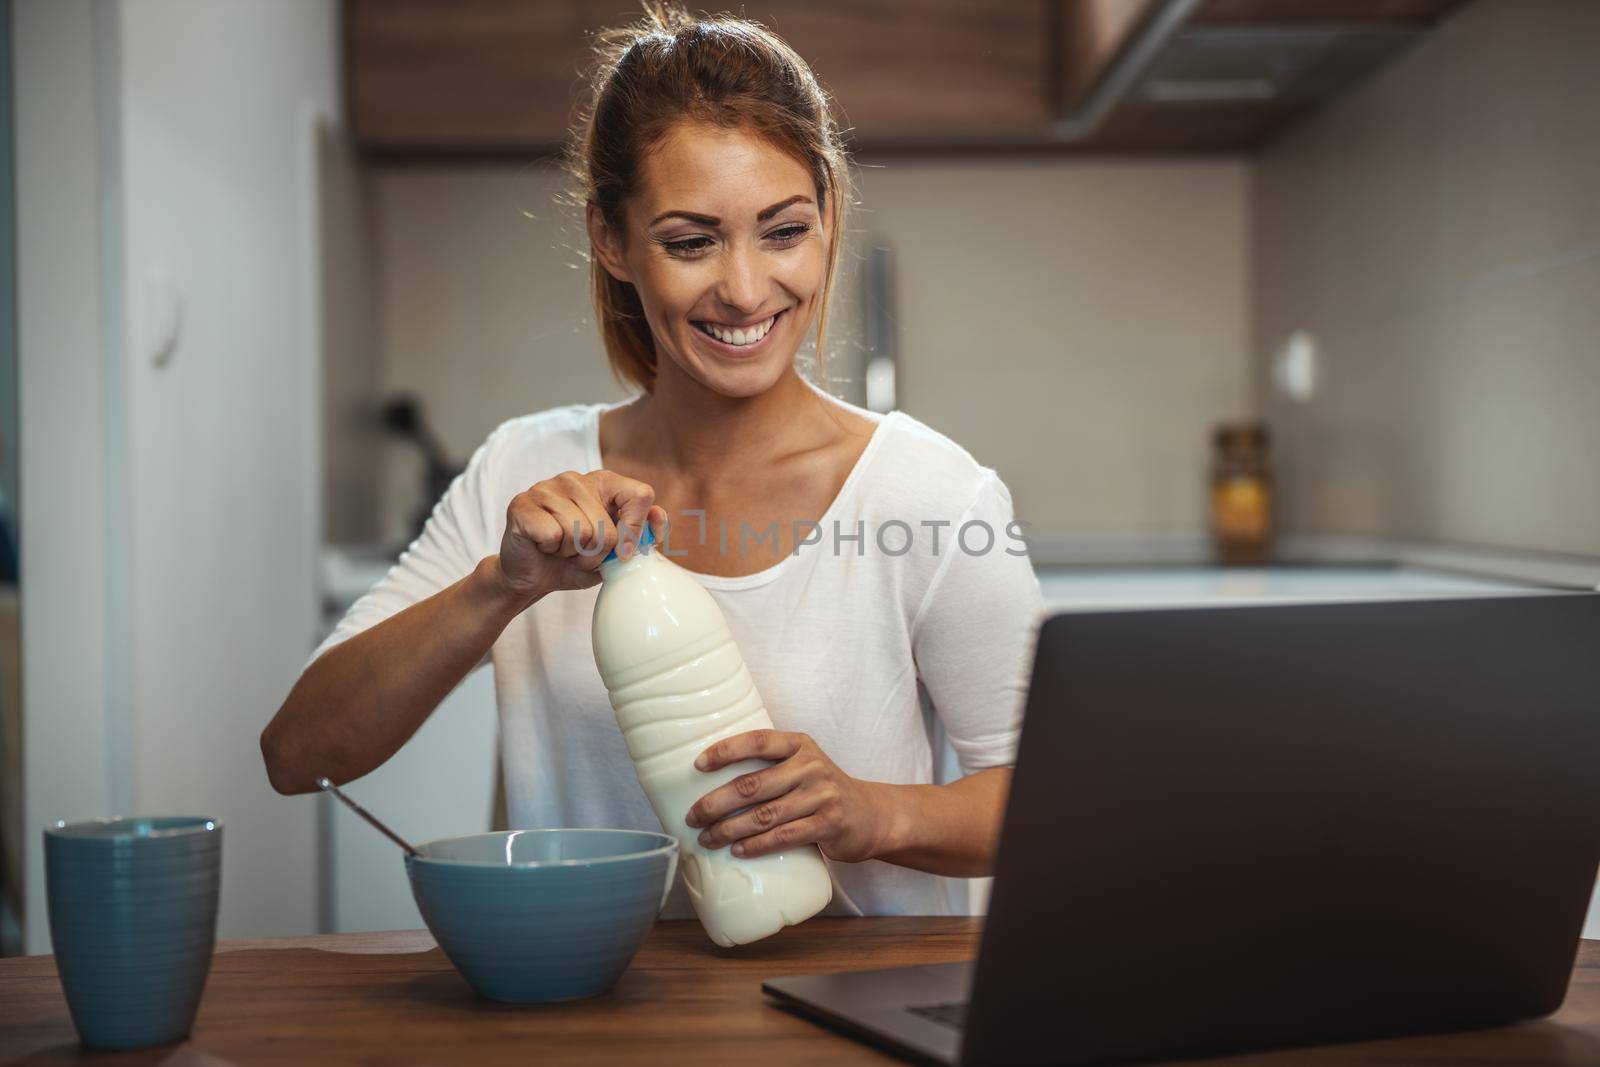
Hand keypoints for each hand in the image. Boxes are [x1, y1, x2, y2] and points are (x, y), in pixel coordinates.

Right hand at [495, 469, 664, 600]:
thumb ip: (641, 535)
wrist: (532, 576)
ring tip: (561, 549)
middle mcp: (575, 479)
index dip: (635, 530)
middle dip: (596, 553)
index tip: (622, 551)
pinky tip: (543, 545)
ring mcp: (547, 487)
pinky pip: (553, 535)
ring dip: (572, 553)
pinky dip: (550, 549)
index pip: (641, 495)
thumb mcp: (615, 553)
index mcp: (603, 483)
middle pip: (608, 528)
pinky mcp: (522, 504)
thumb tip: (659, 514)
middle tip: (578, 552)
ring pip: (581, 532)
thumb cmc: (574, 561)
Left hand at [683, 729, 890, 862]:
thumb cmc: (823, 791)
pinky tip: (738, 851)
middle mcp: (810, 766)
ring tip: (707, 838)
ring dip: (729, 829)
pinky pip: (784, 837)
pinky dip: (756, 845)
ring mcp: (821, 795)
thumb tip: (713, 782)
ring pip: (764, 815)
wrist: (872, 815)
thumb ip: (771, 767)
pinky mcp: (829, 824)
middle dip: (716, 803)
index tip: (697, 765)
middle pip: (752, 784)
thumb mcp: (803, 766)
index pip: (757, 741)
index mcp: (799, 745)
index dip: (725, 751)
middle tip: (693, 817)